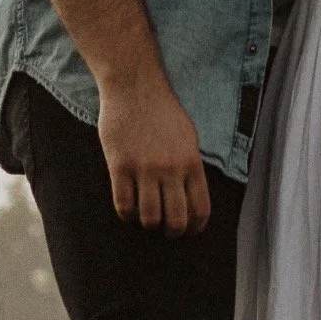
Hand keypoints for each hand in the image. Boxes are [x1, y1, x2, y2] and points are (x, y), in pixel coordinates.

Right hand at [96, 74, 211, 234]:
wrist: (135, 87)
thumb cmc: (163, 111)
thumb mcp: (188, 137)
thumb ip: (190, 166)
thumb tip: (190, 196)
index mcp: (192, 162)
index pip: (200, 209)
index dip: (196, 227)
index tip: (189, 231)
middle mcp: (171, 169)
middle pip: (176, 220)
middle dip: (173, 232)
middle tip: (167, 230)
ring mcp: (144, 169)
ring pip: (149, 218)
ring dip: (149, 224)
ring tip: (146, 219)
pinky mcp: (120, 167)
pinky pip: (124, 205)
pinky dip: (127, 215)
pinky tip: (129, 210)